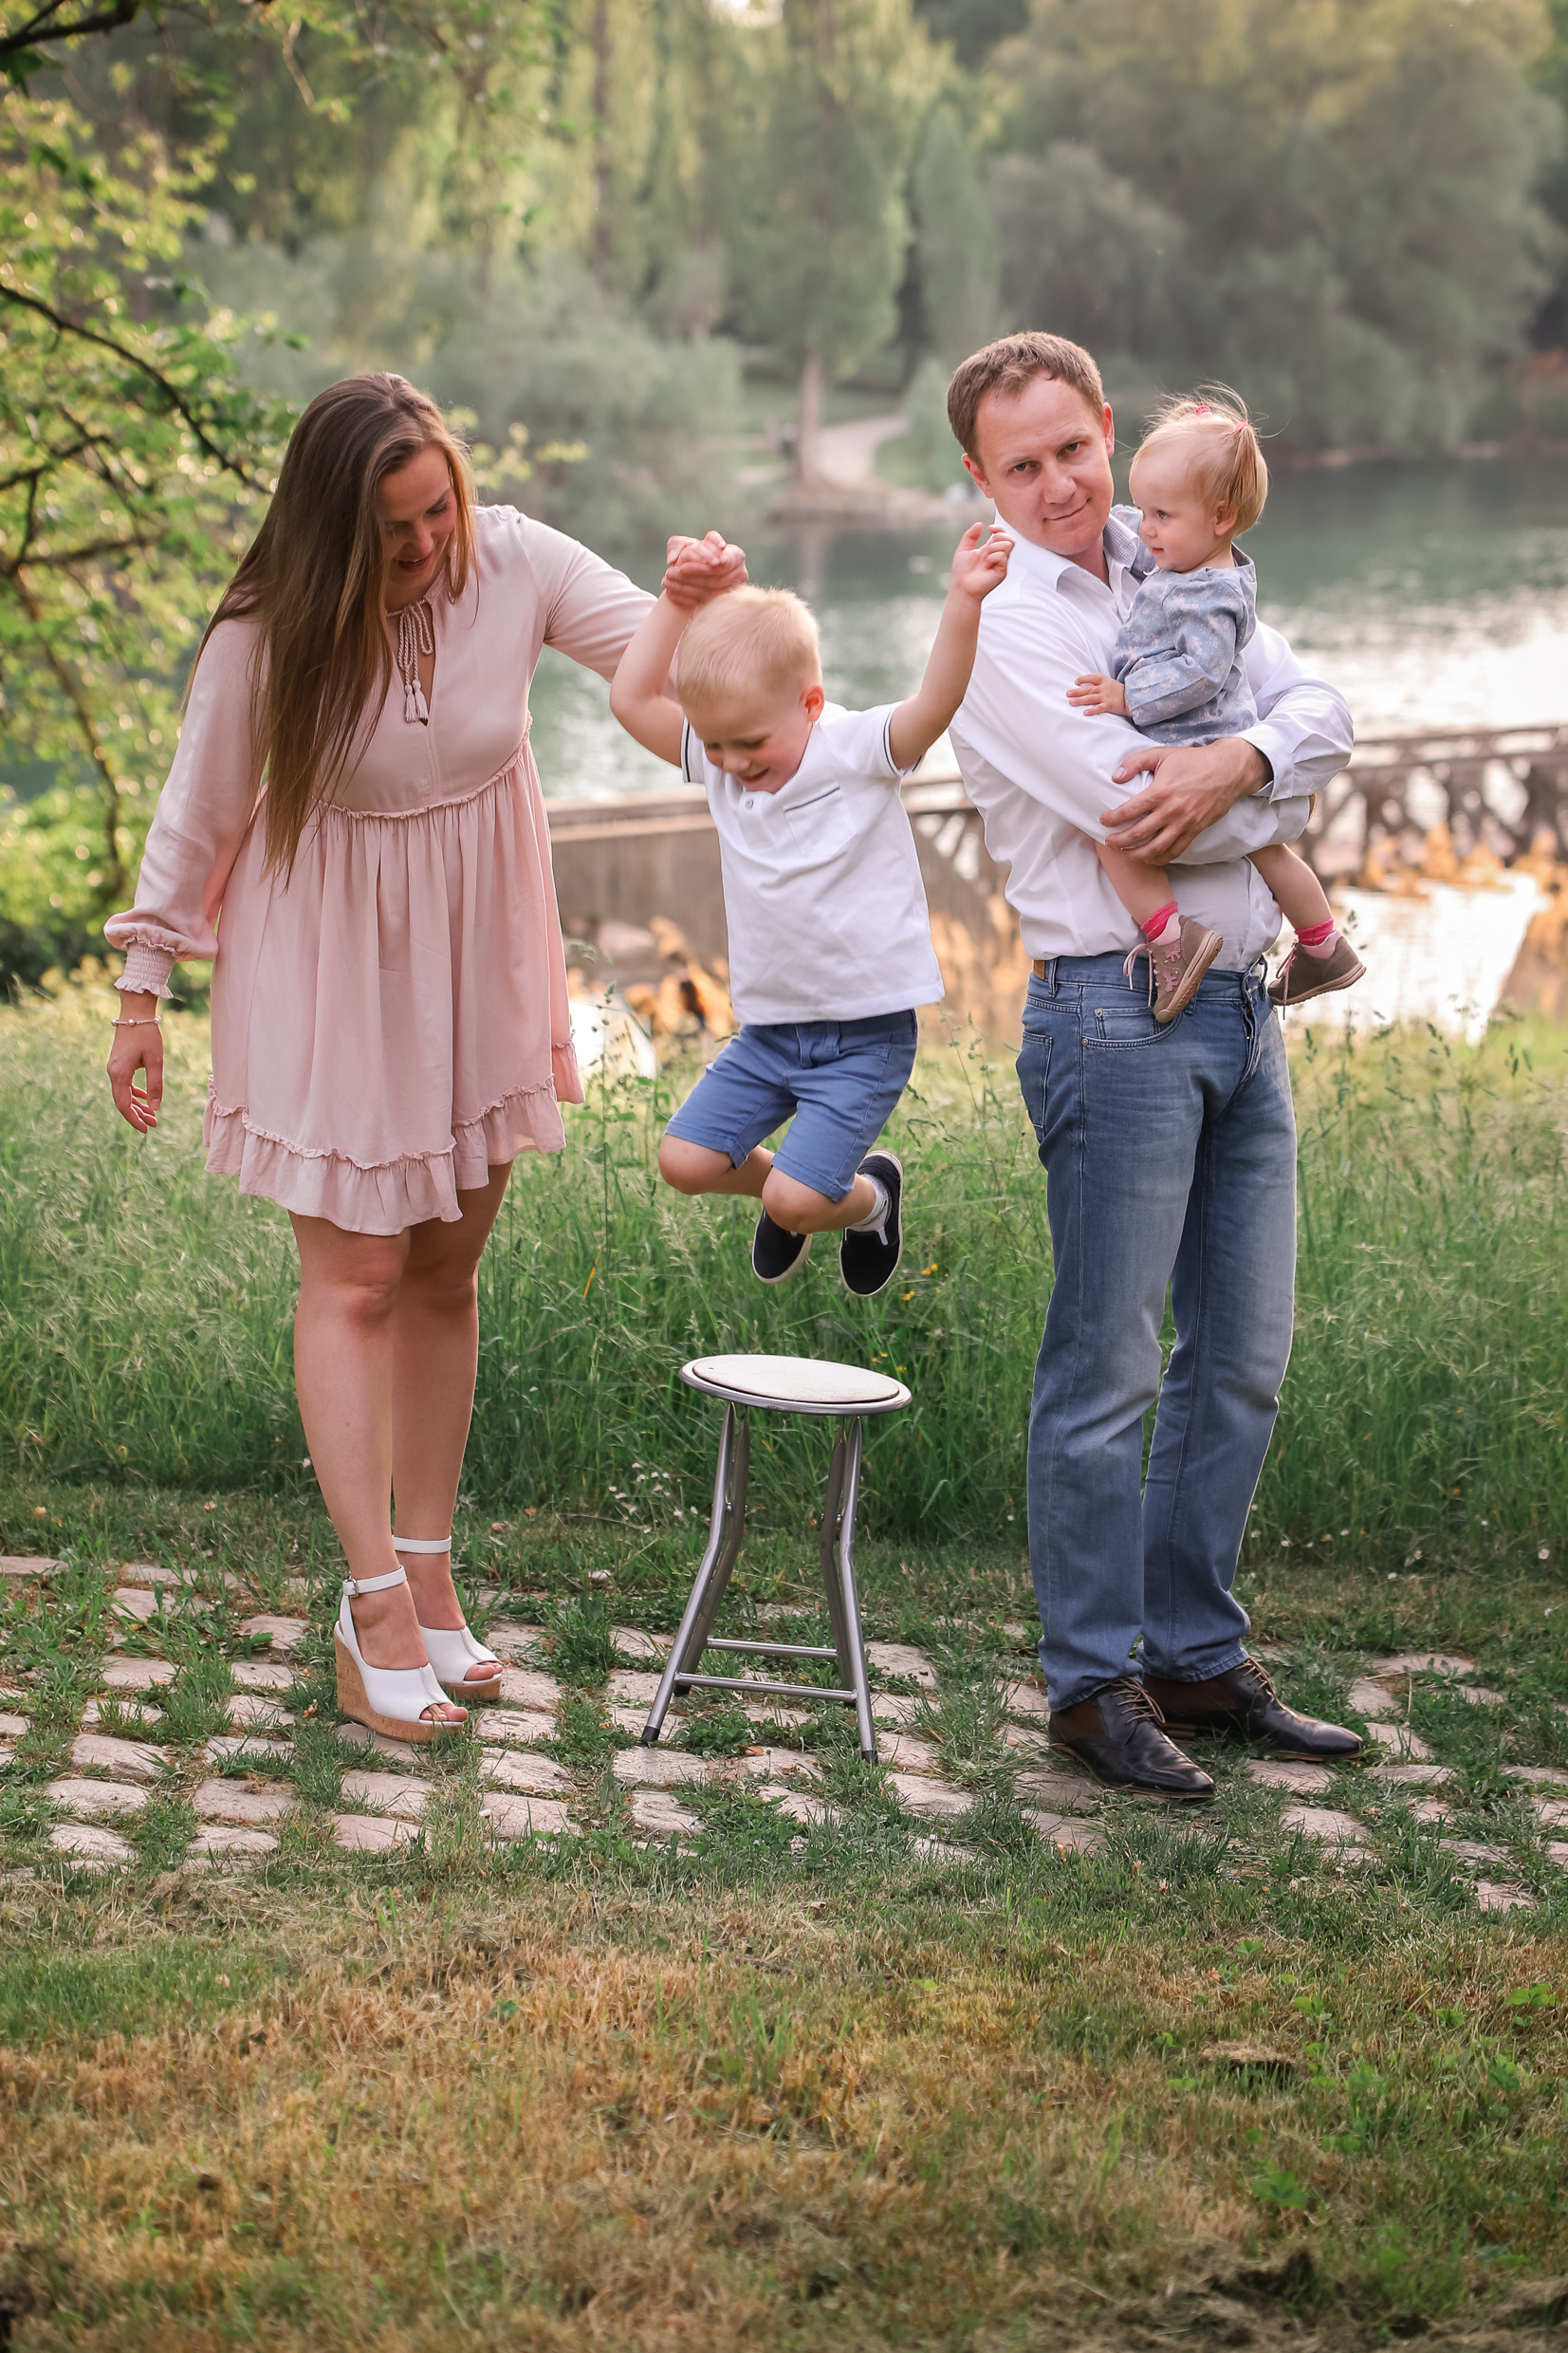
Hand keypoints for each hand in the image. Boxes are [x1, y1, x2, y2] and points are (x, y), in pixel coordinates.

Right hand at [107, 999, 163, 1132]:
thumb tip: (155, 1108)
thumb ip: (155, 1085)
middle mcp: (113, 1072)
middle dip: (137, 1115)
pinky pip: (125, 1084)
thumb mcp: (155, 1061)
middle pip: (122, 1101)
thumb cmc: (146, 1034)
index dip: (134, 1119)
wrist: (135, 1013)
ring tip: (152, 1115)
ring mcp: (114, 1067)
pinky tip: (145, 1098)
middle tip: (154, 1125)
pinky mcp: (119, 1063)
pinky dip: (135, 1093)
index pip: (123, 1105)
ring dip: (137, 1105)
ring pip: (124, 1093)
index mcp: (119, 1074)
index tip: (146, 1130)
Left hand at [662, 530, 746, 611]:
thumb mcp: (683, 544)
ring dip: (686, 586)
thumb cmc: (690, 552)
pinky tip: (670, 593)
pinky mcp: (723, 601)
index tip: (682, 567)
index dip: (705, 564)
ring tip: (666, 582)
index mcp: (737, 555)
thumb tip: (672, 558)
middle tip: (670, 572)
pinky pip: (706, 601)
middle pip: (717, 576)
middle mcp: (740, 572)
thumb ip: (676, 545)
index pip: (724, 560)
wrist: (694, 573)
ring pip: (711, 590)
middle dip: (692, 574)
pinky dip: (686, 597)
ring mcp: (734, 588)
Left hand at [948, 518, 1012, 601]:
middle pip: (1010, 538)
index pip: (1002, 535)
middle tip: (987, 547)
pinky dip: (993, 556)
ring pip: (1008, 544)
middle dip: (999, 536)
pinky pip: (1003, 556)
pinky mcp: (1002, 571)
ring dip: (994, 547)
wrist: (962, 587)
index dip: (999, 529)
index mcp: (989, 550)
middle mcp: (997, 556)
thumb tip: (979, 524)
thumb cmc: (962, 572)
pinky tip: (986, 564)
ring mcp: (1001, 564)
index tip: (990, 528)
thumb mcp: (963, 549)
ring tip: (984, 557)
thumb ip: (970, 536)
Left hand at [1068, 671, 1126, 715]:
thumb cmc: (1120, 691)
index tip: (1076, 681)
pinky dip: (1092, 710)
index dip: (1084, 679)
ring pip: (1091, 698)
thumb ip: (1100, 682)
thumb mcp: (1110, 682)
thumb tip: (1087, 683)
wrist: (1133, 697)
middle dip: (1077, 691)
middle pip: (1088, 689)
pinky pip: (1099, 708)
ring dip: (1080, 700)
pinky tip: (1085, 712)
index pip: (1092, 677)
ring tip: (1071, 702)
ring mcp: (1106, 697)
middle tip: (1067, 693)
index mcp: (1104, 681)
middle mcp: (1104, 688)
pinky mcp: (1109, 705)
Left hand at [1102, 735, 1271, 864]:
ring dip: (1136, 855)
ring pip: (1155, 849)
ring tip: (1125, 854)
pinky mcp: (1195, 830)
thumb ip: (1136, 762)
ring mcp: (1184, 823)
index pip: (1130, 811)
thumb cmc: (1193, 761)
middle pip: (1138, 834)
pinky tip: (1148, 858)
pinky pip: (1175, 851)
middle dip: (1119, 842)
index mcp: (1161, 792)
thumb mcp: (1162, 754)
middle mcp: (1172, 811)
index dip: (1113, 819)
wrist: (1227, 770)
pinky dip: (1159, 858)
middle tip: (1109, 842)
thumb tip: (1116, 776)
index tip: (1103, 821)